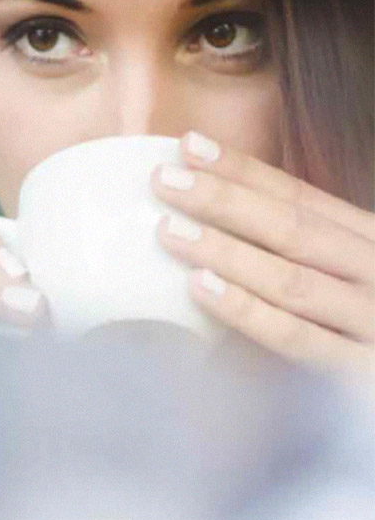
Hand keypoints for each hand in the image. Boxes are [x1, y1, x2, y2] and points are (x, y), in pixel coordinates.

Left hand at [152, 131, 374, 373]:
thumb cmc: (363, 323)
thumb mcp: (345, 275)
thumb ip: (297, 250)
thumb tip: (208, 217)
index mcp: (371, 241)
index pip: (300, 197)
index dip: (243, 171)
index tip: (188, 146)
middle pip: (292, 229)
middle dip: (224, 200)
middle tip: (164, 181)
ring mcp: (371, 323)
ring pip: (290, 279)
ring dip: (226, 252)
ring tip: (169, 231)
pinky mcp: (360, 374)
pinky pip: (296, 338)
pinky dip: (246, 311)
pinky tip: (200, 288)